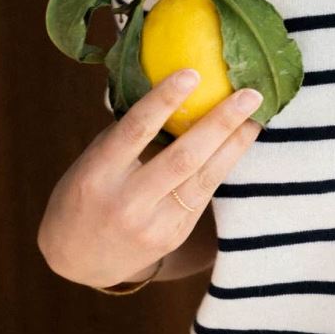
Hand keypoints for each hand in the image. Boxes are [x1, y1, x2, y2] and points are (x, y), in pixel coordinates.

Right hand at [37, 71, 262, 289]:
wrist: (78, 259)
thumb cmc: (85, 195)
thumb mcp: (91, 163)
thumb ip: (124, 134)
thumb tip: (162, 85)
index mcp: (98, 173)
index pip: (135, 130)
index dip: (164, 100)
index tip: (192, 73)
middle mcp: (127, 200)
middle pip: (183, 157)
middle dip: (221, 123)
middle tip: (250, 94)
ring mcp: (153, 222)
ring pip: (204, 178)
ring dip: (235, 145)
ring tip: (256, 117)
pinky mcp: (174, 234)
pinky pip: (204, 194)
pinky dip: (224, 165)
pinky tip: (240, 143)